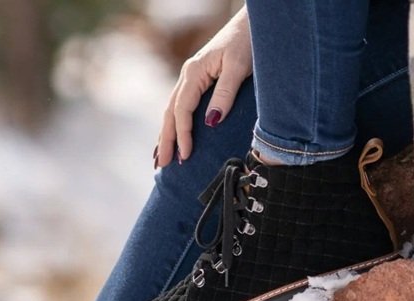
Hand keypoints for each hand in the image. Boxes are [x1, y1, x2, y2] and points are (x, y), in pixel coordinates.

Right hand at [156, 7, 252, 166]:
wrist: (254, 22)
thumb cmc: (249, 41)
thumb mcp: (239, 66)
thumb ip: (225, 93)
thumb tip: (211, 122)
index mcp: (194, 73)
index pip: (182, 110)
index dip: (182, 135)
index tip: (185, 156)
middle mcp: (188, 76)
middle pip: (170, 114)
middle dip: (165, 141)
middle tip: (161, 166)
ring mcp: (190, 78)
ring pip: (171, 111)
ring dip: (165, 136)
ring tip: (160, 158)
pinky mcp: (198, 81)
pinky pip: (179, 107)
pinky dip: (173, 125)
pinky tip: (170, 137)